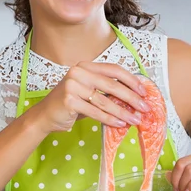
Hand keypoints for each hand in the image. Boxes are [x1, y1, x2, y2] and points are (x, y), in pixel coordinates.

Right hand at [30, 62, 150, 133]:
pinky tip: (121, 124)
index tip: (144, 91)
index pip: (113, 69)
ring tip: (135, 120)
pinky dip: (110, 119)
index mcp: (85, 66)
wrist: (45, 115)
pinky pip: (96, 112)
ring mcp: (72, 86)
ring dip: (123, 112)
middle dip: (131, 98)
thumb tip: (134, 96)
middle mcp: (78, 72)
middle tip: (144, 108)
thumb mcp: (89, 91)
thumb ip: (106, 89)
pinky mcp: (69, 101)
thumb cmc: (71, 104)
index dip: (131, 80)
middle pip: (112, 85)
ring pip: (105, 101)